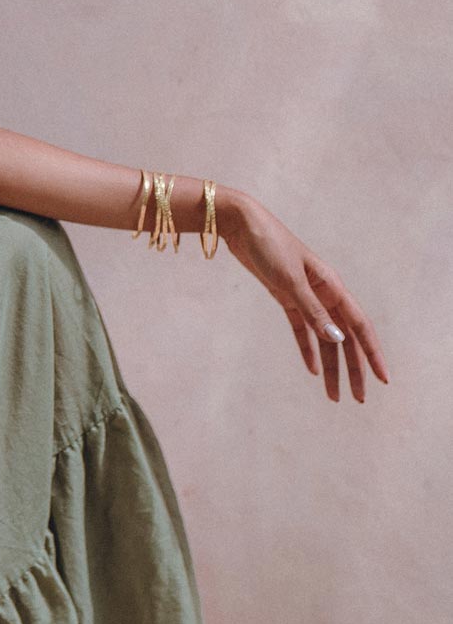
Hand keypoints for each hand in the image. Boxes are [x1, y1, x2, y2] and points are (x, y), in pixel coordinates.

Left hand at [219, 192, 390, 402]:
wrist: (241, 225)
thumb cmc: (269, 245)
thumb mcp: (290, 280)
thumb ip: (313, 311)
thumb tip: (336, 339)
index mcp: (332, 287)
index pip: (359, 326)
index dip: (372, 353)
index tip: (383, 379)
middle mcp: (323, 294)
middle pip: (344, 338)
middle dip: (353, 369)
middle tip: (357, 398)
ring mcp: (305, 296)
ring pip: (324, 338)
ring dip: (330, 366)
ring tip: (334, 395)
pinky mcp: (285, 297)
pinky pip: (301, 330)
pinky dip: (307, 350)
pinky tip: (312, 371)